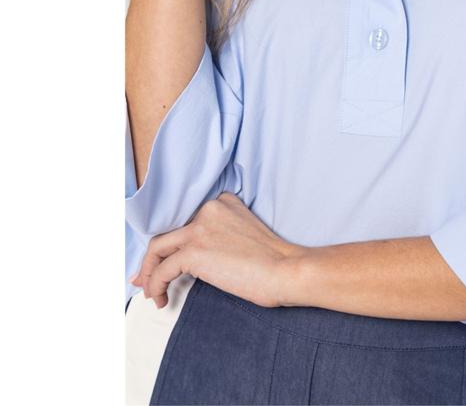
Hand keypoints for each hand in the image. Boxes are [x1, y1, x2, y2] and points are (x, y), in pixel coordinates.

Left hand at [130, 192, 304, 308]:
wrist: (285, 269)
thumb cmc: (273, 261)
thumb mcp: (243, 235)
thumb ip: (218, 237)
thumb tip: (186, 262)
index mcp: (222, 202)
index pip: (187, 221)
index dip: (172, 244)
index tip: (164, 263)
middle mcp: (208, 209)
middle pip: (168, 232)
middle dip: (152, 259)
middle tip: (145, 279)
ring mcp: (200, 229)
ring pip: (157, 248)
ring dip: (149, 273)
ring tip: (152, 293)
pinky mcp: (195, 250)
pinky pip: (162, 269)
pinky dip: (155, 285)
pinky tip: (161, 299)